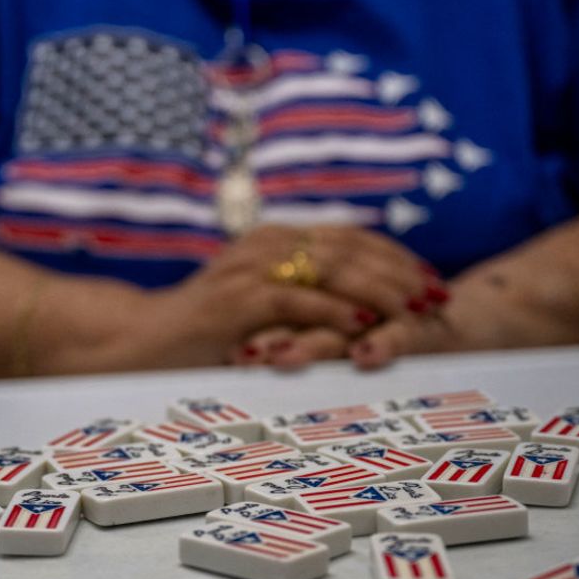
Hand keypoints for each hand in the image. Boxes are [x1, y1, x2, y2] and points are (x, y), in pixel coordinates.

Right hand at [129, 224, 437, 366]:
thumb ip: (296, 294)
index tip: (428, 277)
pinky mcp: (238, 299)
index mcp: (274, 240)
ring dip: (379, 288)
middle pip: (349, 247)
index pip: (348, 238)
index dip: (393, 256)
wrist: (142, 340)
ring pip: (330, 267)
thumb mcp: (255, 304)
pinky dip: (335, 309)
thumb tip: (354, 305)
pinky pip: (297, 298)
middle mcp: (267, 245)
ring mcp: (251, 269)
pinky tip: (366, 323)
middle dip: (399, 270)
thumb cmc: (201, 331)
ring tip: (415, 308)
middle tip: (436, 294)